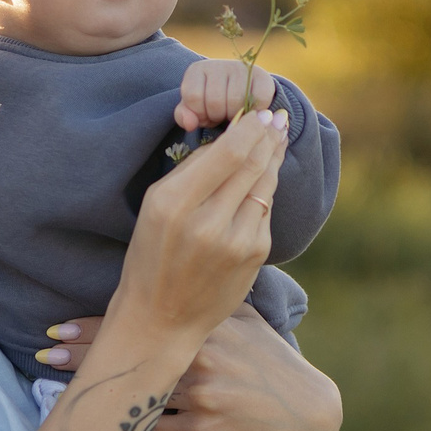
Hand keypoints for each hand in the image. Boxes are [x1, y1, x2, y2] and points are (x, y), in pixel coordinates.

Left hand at [39, 309, 337, 430]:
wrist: (305, 419)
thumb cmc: (271, 366)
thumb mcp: (247, 323)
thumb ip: (211, 300)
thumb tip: (178, 267)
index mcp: (210, 325)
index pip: (144, 319)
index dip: (96, 324)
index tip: (59, 327)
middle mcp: (204, 356)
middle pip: (132, 351)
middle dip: (83, 353)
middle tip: (45, 353)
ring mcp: (203, 395)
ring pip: (135, 392)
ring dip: (93, 391)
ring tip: (56, 389)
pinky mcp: (204, 430)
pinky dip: (123, 429)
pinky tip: (93, 427)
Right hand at [110, 106, 285, 345]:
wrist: (161, 319)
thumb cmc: (152, 256)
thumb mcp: (155, 207)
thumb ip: (190, 172)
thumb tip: (229, 138)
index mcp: (174, 203)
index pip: (227, 152)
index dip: (249, 127)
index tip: (258, 111)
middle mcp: (208, 222)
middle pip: (252, 163)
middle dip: (268, 136)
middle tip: (278, 116)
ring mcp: (237, 241)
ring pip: (265, 185)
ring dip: (274, 158)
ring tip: (279, 136)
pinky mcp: (255, 254)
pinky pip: (265, 210)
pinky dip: (266, 190)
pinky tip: (266, 175)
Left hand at [176, 58, 277, 131]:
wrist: (241, 93)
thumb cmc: (211, 104)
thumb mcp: (194, 110)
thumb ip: (185, 116)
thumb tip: (190, 124)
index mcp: (197, 70)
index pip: (193, 96)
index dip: (200, 113)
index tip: (205, 114)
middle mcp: (219, 64)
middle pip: (215, 101)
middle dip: (217, 116)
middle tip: (221, 115)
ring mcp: (241, 69)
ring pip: (235, 102)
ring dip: (234, 116)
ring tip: (232, 113)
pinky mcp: (262, 76)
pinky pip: (258, 101)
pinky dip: (254, 112)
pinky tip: (249, 111)